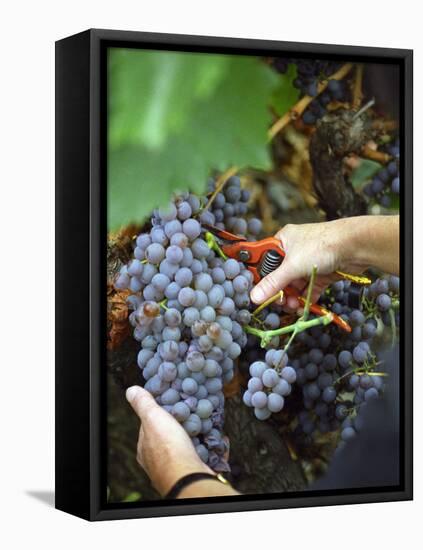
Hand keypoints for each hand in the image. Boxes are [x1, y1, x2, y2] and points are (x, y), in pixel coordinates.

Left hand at [126, 386, 212, 495]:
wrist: (189, 476)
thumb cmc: (168, 448)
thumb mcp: (153, 418)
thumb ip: (143, 404)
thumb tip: (132, 391)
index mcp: (146, 448)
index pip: (150, 425)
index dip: (159, 412)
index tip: (172, 402)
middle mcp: (160, 461)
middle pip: (172, 436)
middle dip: (184, 424)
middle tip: (194, 409)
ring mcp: (179, 467)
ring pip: (191, 447)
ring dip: (202, 435)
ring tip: (209, 421)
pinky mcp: (197, 471)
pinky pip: (208, 456)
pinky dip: (215, 447)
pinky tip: (221, 439)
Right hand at [250, 219, 367, 308]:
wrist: (356, 246)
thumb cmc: (322, 245)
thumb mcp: (292, 265)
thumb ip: (273, 283)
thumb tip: (254, 297)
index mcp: (283, 241)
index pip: (265, 261)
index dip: (261, 278)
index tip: (259, 293)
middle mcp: (294, 251)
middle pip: (280, 276)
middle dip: (279, 292)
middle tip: (279, 303)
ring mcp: (308, 263)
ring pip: (295, 285)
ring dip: (292, 298)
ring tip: (292, 307)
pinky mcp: (321, 273)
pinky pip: (308, 289)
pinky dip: (305, 299)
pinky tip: (301, 308)